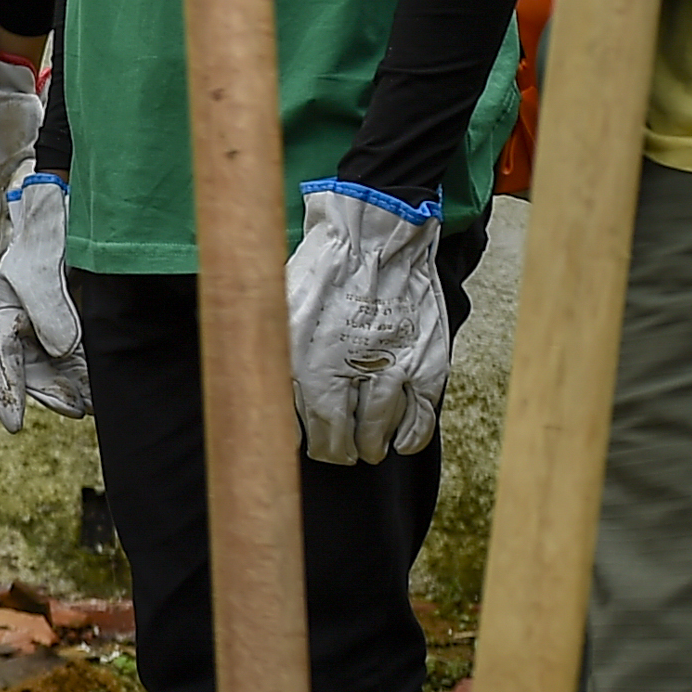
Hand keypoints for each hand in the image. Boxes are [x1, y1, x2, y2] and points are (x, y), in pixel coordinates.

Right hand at [0, 175, 92, 430]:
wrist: (72, 206)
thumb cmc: (47, 232)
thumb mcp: (42, 267)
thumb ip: (49, 308)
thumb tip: (62, 351)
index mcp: (0, 311)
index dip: (6, 394)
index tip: (15, 426)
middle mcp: (19, 324)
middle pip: (27, 372)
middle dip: (47, 395)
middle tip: (74, 410)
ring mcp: (45, 326)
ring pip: (52, 369)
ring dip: (69, 388)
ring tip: (91, 405)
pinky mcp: (70, 324)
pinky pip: (74, 358)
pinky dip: (84, 374)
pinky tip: (98, 388)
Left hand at [287, 181, 451, 463]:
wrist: (373, 239)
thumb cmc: (322, 274)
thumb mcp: (279, 317)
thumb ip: (273, 362)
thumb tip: (266, 404)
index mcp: (313, 368)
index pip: (316, 431)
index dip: (317, 447)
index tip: (315, 449)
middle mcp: (354, 376)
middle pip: (349, 437)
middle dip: (343, 451)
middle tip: (341, 452)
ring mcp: (394, 370)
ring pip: (383, 429)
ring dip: (374, 445)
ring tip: (369, 449)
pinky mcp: (425, 360)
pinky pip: (423, 413)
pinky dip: (413, 435)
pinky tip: (402, 443)